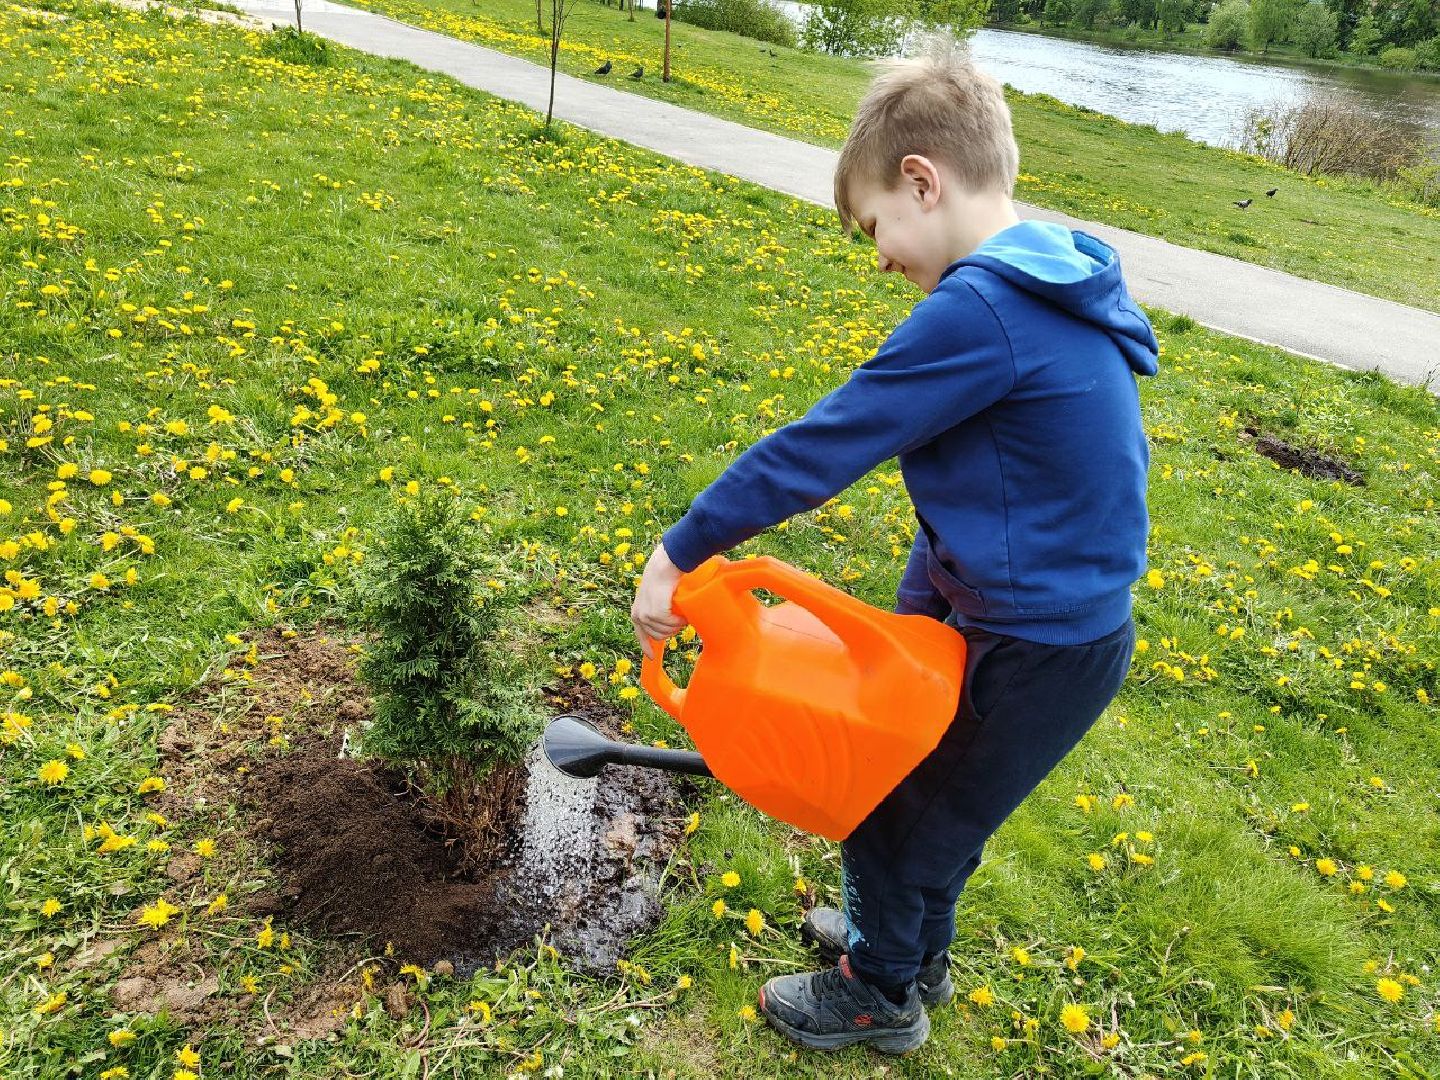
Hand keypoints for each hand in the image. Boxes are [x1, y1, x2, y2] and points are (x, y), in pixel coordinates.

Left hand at [631, 541, 686, 659]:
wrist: (664, 566)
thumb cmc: (663, 578)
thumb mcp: (656, 597)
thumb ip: (657, 611)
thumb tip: (668, 625)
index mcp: (636, 613)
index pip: (640, 635)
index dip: (647, 647)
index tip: (652, 658)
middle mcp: (638, 616)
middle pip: (659, 636)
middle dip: (671, 630)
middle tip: (679, 618)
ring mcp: (646, 616)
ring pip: (667, 631)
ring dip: (677, 624)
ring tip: (681, 612)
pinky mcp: (655, 614)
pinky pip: (672, 625)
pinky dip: (679, 620)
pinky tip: (681, 612)